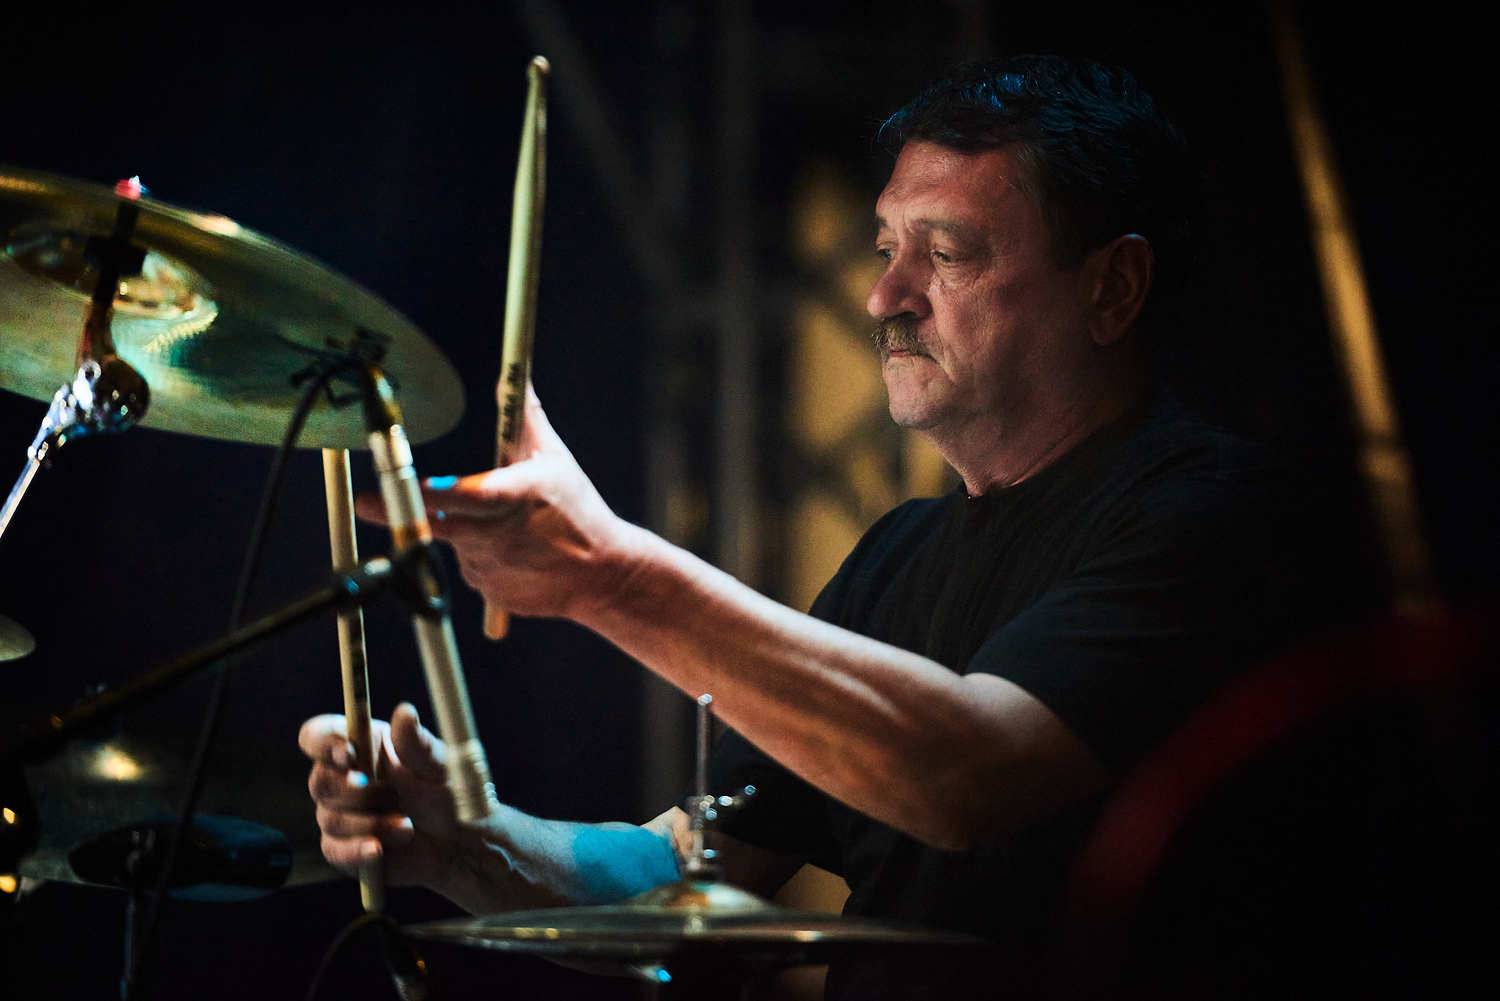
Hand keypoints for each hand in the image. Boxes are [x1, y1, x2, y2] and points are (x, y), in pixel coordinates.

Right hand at [299, 702, 458, 887]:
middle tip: (390, 796)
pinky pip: (334, 850)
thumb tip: (404, 712)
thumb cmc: (454, 795)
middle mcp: (349, 776)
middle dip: (351, 790)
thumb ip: (420, 745)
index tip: (349, 755)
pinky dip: (356, 850)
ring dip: (369, 823)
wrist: (462, 845)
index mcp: (366, 744)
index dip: (325, 743)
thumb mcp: (443, 768)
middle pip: (320, 779)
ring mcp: (344, 814)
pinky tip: (378, 850)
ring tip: (407, 827)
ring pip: (330, 817)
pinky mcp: (346, 848)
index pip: (320, 735)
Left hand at [355, 385, 638, 622]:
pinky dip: (479, 557)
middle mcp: (500, 534)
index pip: (462, 495)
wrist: (604, 574)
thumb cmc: (577, 508)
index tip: (380, 490)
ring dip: (463, 531)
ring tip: (506, 532)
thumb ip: (525, 416)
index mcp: (515, 496)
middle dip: (400, 513)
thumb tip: (515, 372)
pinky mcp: (488, 590)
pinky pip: (467, 567)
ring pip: (453, 542)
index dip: (422, 493)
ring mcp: (492, 567)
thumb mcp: (554, 458)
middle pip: (437, 524)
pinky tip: (513, 555)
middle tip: (366, 502)